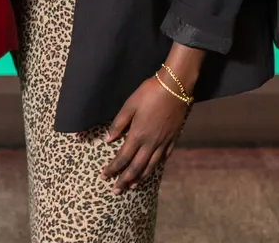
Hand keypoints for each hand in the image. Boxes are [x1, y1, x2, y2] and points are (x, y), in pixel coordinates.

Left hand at [101, 75, 189, 193]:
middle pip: (136, 167)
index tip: (104, 177)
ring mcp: (163, 142)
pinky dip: (155, 167)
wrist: (174, 87)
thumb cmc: (148, 93)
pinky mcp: (172, 139)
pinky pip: (163, 158)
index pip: (122, 158)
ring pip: (150, 166)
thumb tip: (107, 140)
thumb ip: (118, 124)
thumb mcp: (129, 106)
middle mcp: (151, 143)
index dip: (113, 169)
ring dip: (140, 178)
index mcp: (137, 135)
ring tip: (132, 186)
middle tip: (116, 191)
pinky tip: (151, 170)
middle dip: (124, 180)